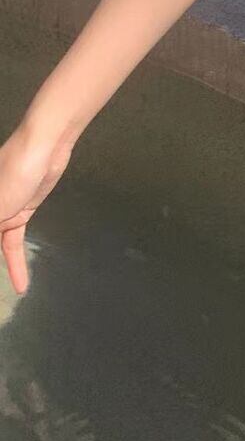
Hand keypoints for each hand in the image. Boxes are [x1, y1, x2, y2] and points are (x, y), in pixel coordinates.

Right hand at [0, 123, 74, 294]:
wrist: (45, 147)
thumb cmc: (15, 170)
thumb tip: (0, 238)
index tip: (4, 287)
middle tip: (2, 294)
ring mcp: (1, 212)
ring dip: (4, 265)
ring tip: (10, 290)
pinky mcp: (19, 213)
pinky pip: (12, 243)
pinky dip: (16, 263)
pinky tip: (21, 283)